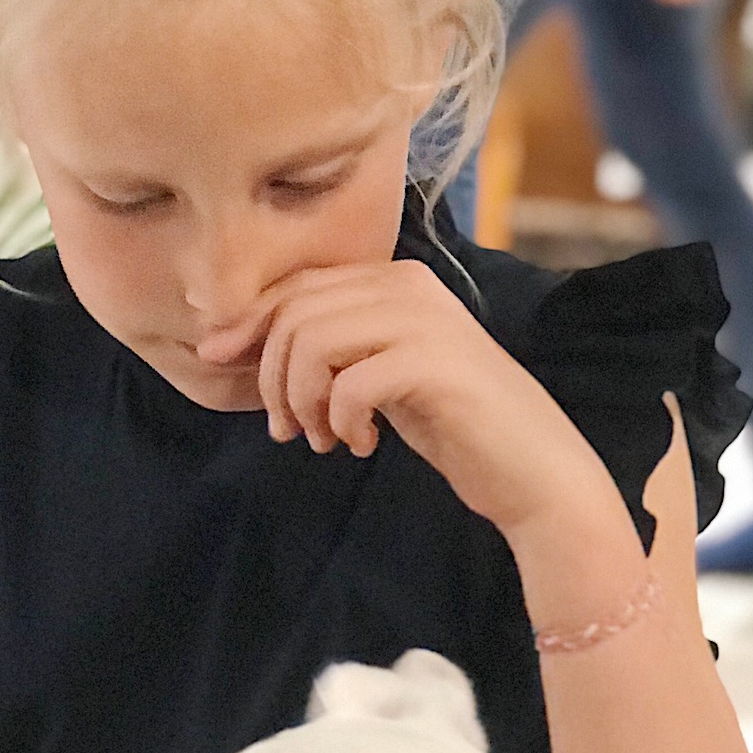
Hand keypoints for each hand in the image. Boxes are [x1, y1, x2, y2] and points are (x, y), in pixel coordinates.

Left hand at [200, 260, 623, 541]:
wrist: (532, 471)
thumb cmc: (453, 425)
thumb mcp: (378, 376)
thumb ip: (328, 350)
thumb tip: (233, 341)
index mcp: (393, 280)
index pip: (296, 286)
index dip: (248, 325)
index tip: (220, 364)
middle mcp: (409, 286)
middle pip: (295, 311)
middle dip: (271, 375)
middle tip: (288, 428)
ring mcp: (425, 320)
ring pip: (313, 341)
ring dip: (301, 400)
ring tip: (324, 438)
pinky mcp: (435, 364)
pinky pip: (350, 382)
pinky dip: (342, 420)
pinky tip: (363, 444)